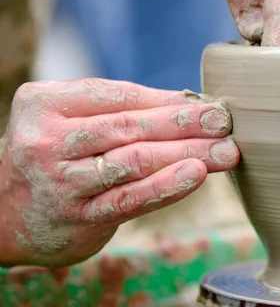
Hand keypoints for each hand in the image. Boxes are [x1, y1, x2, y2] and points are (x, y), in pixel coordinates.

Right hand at [0, 79, 238, 266]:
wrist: (2, 212)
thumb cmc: (53, 154)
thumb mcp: (69, 120)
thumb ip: (117, 110)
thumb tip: (187, 101)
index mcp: (46, 103)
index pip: (119, 96)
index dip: (167, 100)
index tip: (208, 102)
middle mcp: (50, 141)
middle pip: (130, 127)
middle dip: (184, 123)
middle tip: (225, 122)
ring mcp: (62, 181)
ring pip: (134, 161)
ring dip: (187, 153)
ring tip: (225, 150)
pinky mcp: (79, 216)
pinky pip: (129, 199)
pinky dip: (166, 186)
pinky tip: (196, 175)